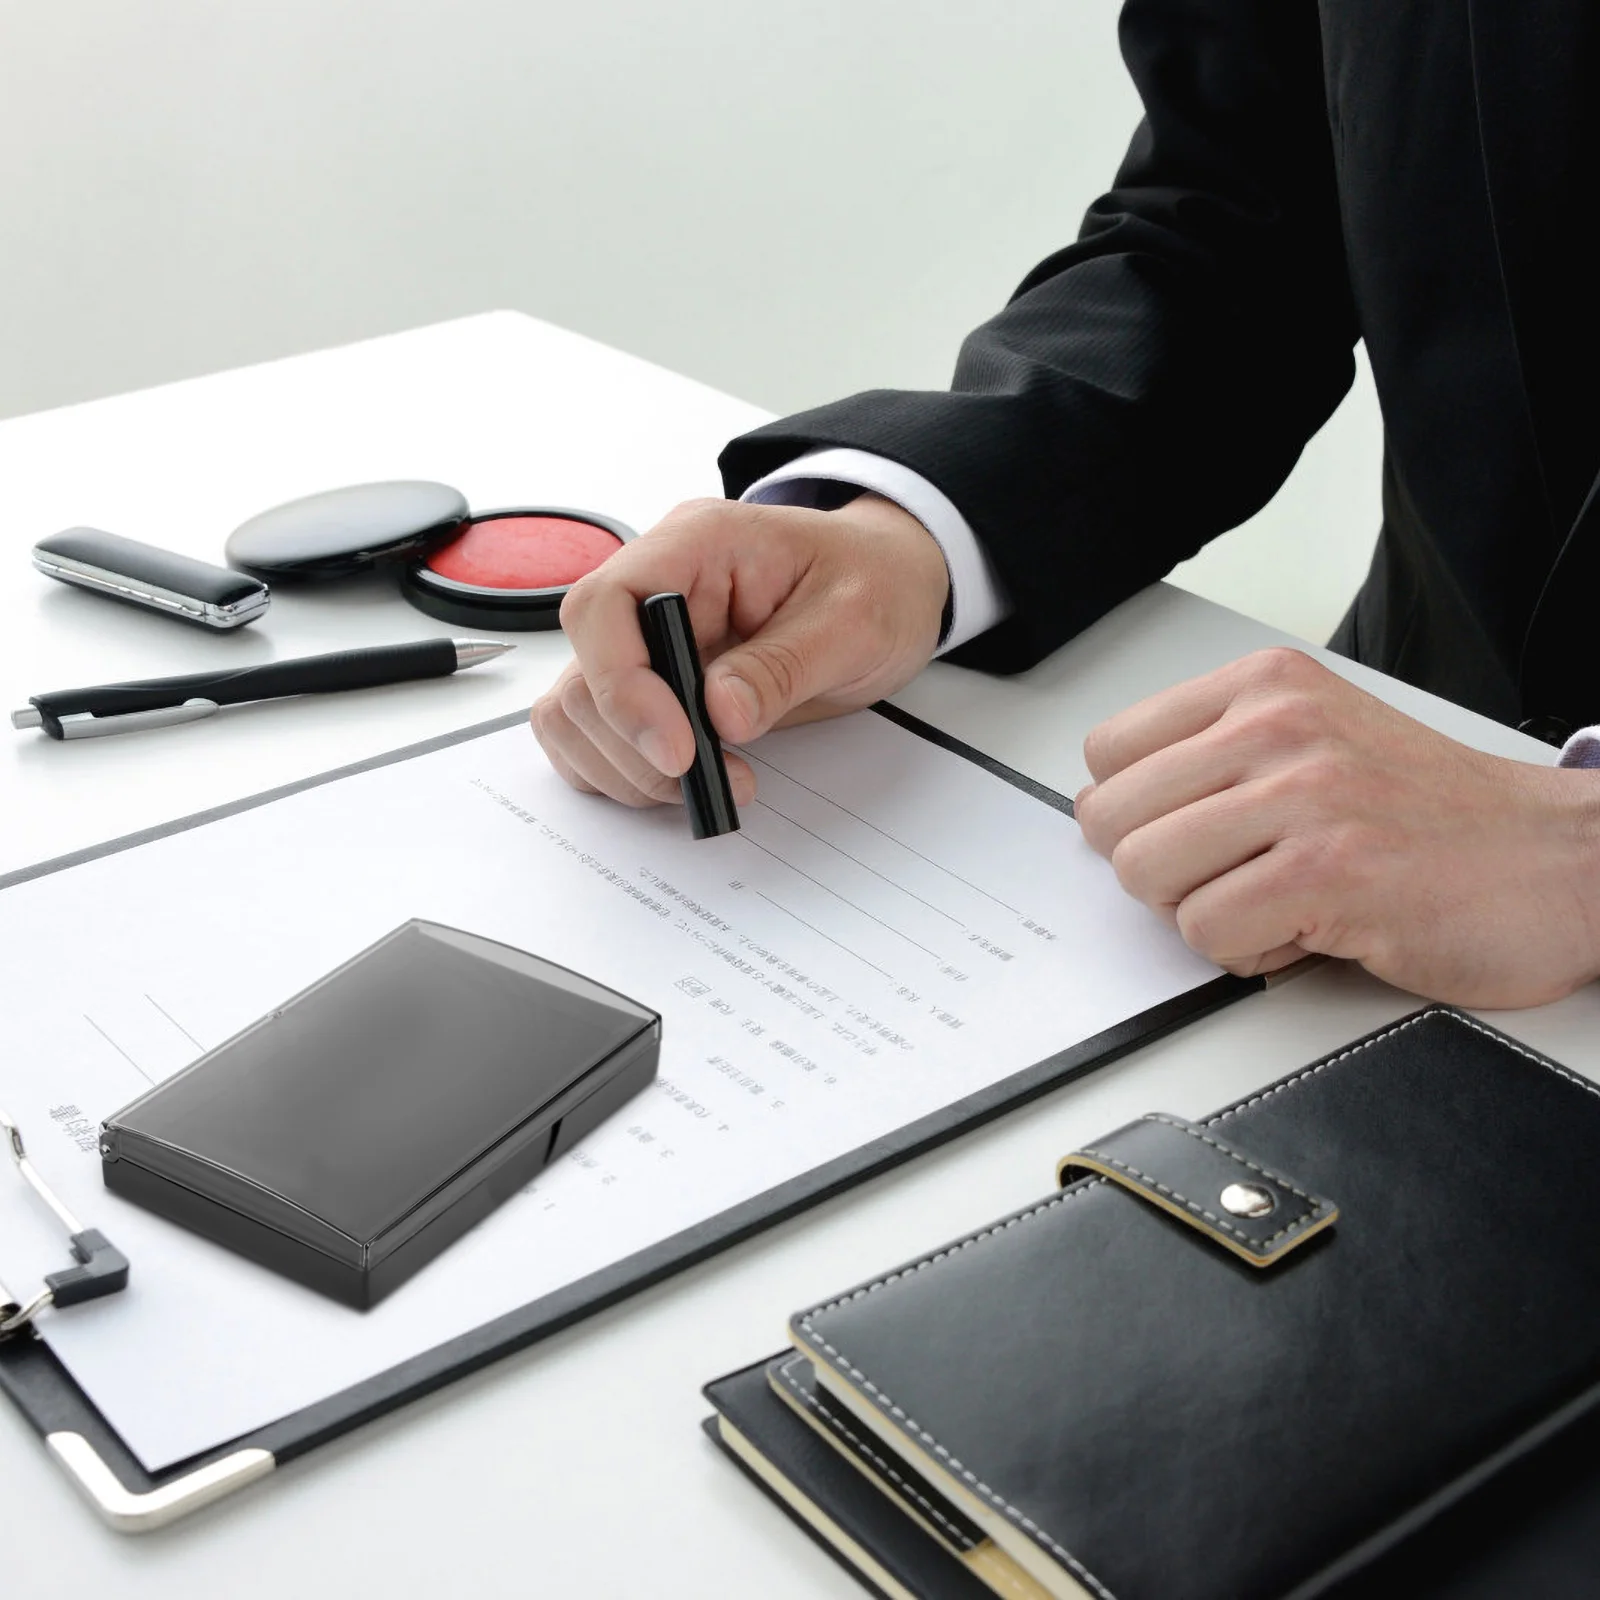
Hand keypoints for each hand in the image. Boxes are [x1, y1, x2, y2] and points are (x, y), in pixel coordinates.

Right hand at [530, 493, 948, 807]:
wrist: (890, 586)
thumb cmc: (873, 584)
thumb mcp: (855, 619)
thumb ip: (785, 664)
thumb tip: (721, 714)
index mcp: (696, 543)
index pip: (607, 605)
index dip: (623, 686)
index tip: (678, 750)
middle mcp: (654, 584)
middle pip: (584, 671)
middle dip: (636, 744)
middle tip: (708, 779)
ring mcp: (644, 636)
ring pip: (575, 711)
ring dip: (627, 767)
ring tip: (708, 783)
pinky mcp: (648, 682)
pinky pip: (592, 733)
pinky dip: (623, 772)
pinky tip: (685, 780)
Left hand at [1073, 647, 1599, 1006]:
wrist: (1558, 859)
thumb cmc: (1434, 814)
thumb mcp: (1318, 738)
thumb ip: (1219, 757)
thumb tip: (1111, 810)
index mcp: (1266, 686)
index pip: (1108, 750)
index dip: (1134, 813)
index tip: (1184, 833)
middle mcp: (1279, 726)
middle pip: (1112, 819)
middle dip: (1158, 870)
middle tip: (1230, 876)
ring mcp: (1305, 796)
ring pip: (1146, 874)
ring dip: (1199, 911)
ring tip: (1274, 899)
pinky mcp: (1329, 872)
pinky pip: (1205, 931)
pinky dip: (1247, 951)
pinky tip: (1307, 929)